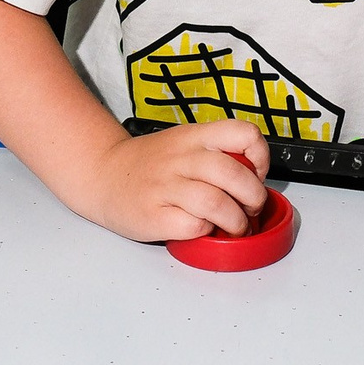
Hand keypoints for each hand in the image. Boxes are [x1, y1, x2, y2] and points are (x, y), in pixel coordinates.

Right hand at [78, 122, 267, 241]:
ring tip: (233, 226)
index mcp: (194, 137)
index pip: (243, 133)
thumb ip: (217, 153)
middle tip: (250, 209)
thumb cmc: (150, 165)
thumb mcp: (184, 143)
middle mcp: (181, 158)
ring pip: (218, 203)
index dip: (260, 157)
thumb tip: (254, 180)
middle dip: (254, 198)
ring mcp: (166, 186)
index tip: (257, 174)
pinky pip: (193, 225)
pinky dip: (205, 231)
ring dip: (235, 221)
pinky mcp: (154, 215)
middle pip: (235, 174)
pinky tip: (201, 228)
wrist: (102, 174)